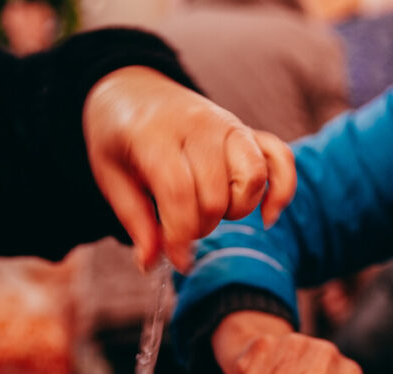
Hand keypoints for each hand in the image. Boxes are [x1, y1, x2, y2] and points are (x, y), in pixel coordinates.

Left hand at [84, 66, 296, 271]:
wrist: (135, 90)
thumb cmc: (120, 136)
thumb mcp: (110, 174)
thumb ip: (133, 218)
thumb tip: (151, 263)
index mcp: (156, 134)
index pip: (180, 192)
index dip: (180, 235)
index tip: (177, 259)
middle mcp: (199, 125)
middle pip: (216, 194)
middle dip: (201, 227)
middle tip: (182, 228)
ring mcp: (229, 124)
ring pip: (253, 178)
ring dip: (236, 210)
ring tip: (213, 212)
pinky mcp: (248, 130)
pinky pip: (281, 158)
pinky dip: (282, 191)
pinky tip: (266, 216)